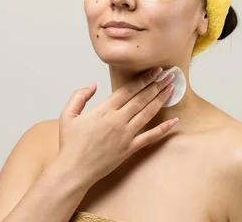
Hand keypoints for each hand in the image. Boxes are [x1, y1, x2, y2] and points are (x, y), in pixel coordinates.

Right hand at [55, 67, 177, 186]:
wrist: (74, 170)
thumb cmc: (70, 144)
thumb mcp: (67, 114)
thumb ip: (79, 96)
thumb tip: (93, 85)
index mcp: (103, 110)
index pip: (128, 90)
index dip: (143, 79)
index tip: (155, 71)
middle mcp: (118, 120)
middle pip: (141, 99)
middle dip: (156, 85)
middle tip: (169, 75)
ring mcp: (126, 135)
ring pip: (148, 113)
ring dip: (160, 100)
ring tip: (171, 89)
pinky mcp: (129, 149)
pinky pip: (150, 137)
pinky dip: (163, 129)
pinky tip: (174, 121)